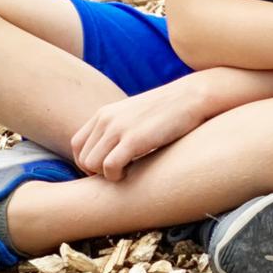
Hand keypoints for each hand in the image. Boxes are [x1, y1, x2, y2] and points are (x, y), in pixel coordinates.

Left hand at [71, 86, 207, 180]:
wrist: (194, 96)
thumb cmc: (171, 110)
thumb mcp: (137, 114)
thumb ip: (121, 128)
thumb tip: (114, 151)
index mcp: (105, 113)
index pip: (78, 145)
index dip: (89, 162)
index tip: (107, 169)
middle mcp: (106, 119)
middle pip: (83, 158)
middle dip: (97, 172)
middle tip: (120, 173)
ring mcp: (119, 128)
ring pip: (92, 164)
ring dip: (106, 175)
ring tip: (127, 172)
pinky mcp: (134, 139)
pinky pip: (109, 167)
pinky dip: (116, 176)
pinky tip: (133, 172)